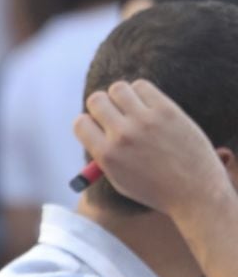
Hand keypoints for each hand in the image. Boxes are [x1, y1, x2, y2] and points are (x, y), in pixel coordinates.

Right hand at [73, 79, 230, 227]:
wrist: (195, 191)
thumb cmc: (155, 189)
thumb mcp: (120, 179)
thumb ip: (104, 153)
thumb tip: (96, 126)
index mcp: (107, 155)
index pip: (80, 122)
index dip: (88, 123)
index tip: (98, 128)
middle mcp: (122, 135)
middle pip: (96, 100)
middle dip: (101, 106)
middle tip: (113, 114)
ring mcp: (145, 121)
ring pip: (118, 88)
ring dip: (121, 96)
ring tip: (132, 108)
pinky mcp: (167, 110)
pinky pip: (143, 86)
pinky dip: (140, 92)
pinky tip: (148, 105)